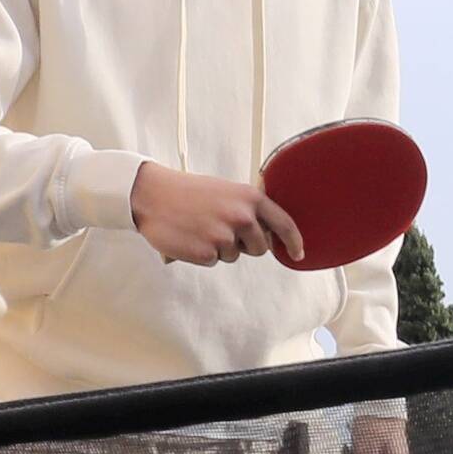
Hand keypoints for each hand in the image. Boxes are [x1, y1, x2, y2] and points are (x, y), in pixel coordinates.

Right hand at [126, 161, 303, 266]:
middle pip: (260, 248)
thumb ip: (249, 210)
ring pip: (234, 256)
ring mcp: (225, 236)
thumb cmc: (189, 192)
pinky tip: (190, 237)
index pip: (284, 224)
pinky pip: (213, 262)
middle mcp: (242, 217)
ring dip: (219, 248)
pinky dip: (202, 254)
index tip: (298, 254)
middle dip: (245, 245)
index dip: (294, 242)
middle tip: (220, 228)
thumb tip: (268, 236)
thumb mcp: (226, 191)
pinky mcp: (207, 253)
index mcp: (250, 198)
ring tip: (200, 227)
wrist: (153, 195)